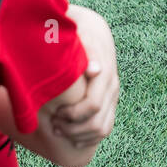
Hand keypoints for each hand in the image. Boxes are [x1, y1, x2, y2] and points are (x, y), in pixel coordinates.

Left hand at [52, 6, 118, 146]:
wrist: (93, 29)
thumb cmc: (77, 31)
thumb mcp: (78, 33)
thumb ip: (84, 49)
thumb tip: (94, 70)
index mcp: (105, 71)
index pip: (92, 105)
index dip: (71, 115)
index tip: (55, 113)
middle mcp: (112, 85)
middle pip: (96, 122)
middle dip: (72, 128)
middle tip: (53, 123)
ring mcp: (112, 94)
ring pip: (102, 129)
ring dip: (79, 135)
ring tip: (59, 129)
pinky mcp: (110, 101)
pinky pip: (105, 128)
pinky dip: (88, 138)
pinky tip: (72, 137)